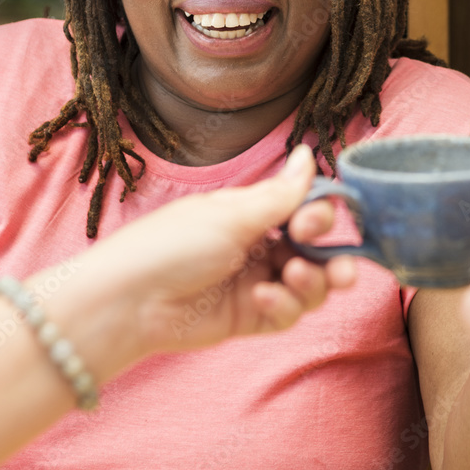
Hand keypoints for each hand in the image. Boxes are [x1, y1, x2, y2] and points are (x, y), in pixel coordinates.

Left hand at [74, 145, 355, 356]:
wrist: (128, 302)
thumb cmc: (170, 245)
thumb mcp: (232, 215)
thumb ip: (281, 194)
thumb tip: (307, 153)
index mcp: (254, 213)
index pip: (308, 211)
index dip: (321, 217)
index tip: (311, 223)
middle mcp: (260, 246)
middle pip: (319, 253)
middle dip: (336, 260)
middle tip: (342, 268)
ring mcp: (257, 283)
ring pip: (312, 286)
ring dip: (313, 284)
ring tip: (294, 278)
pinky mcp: (251, 317)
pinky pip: (289, 313)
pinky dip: (285, 305)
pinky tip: (262, 298)